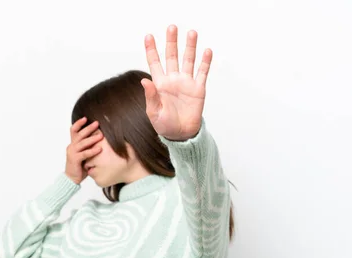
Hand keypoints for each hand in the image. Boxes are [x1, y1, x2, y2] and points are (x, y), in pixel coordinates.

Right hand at [65, 117, 102, 184]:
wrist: (72, 178)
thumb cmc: (79, 166)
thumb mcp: (83, 153)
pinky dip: (92, 150)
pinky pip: (85, 153)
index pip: (73, 130)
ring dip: (92, 138)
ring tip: (101, 135)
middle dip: (89, 128)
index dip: (79, 123)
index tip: (86, 118)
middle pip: (79, 134)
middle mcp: (71, 146)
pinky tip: (99, 149)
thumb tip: (99, 137)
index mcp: (73, 144)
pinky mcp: (75, 159)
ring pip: (82, 143)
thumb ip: (87, 146)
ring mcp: (72, 152)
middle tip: (97, 123)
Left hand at [141, 25, 211, 139]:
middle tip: (172, 27)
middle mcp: (173, 80)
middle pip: (172, 56)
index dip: (151, 50)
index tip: (149, 37)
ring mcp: (186, 83)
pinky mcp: (198, 89)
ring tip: (192, 33)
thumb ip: (150, 97)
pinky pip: (202, 72)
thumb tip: (144, 81)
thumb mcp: (154, 113)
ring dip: (190, 47)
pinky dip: (205, 62)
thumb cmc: (165, 125)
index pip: (154, 63)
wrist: (181, 135)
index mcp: (160, 85)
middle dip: (171, 42)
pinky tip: (206, 51)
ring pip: (188, 60)